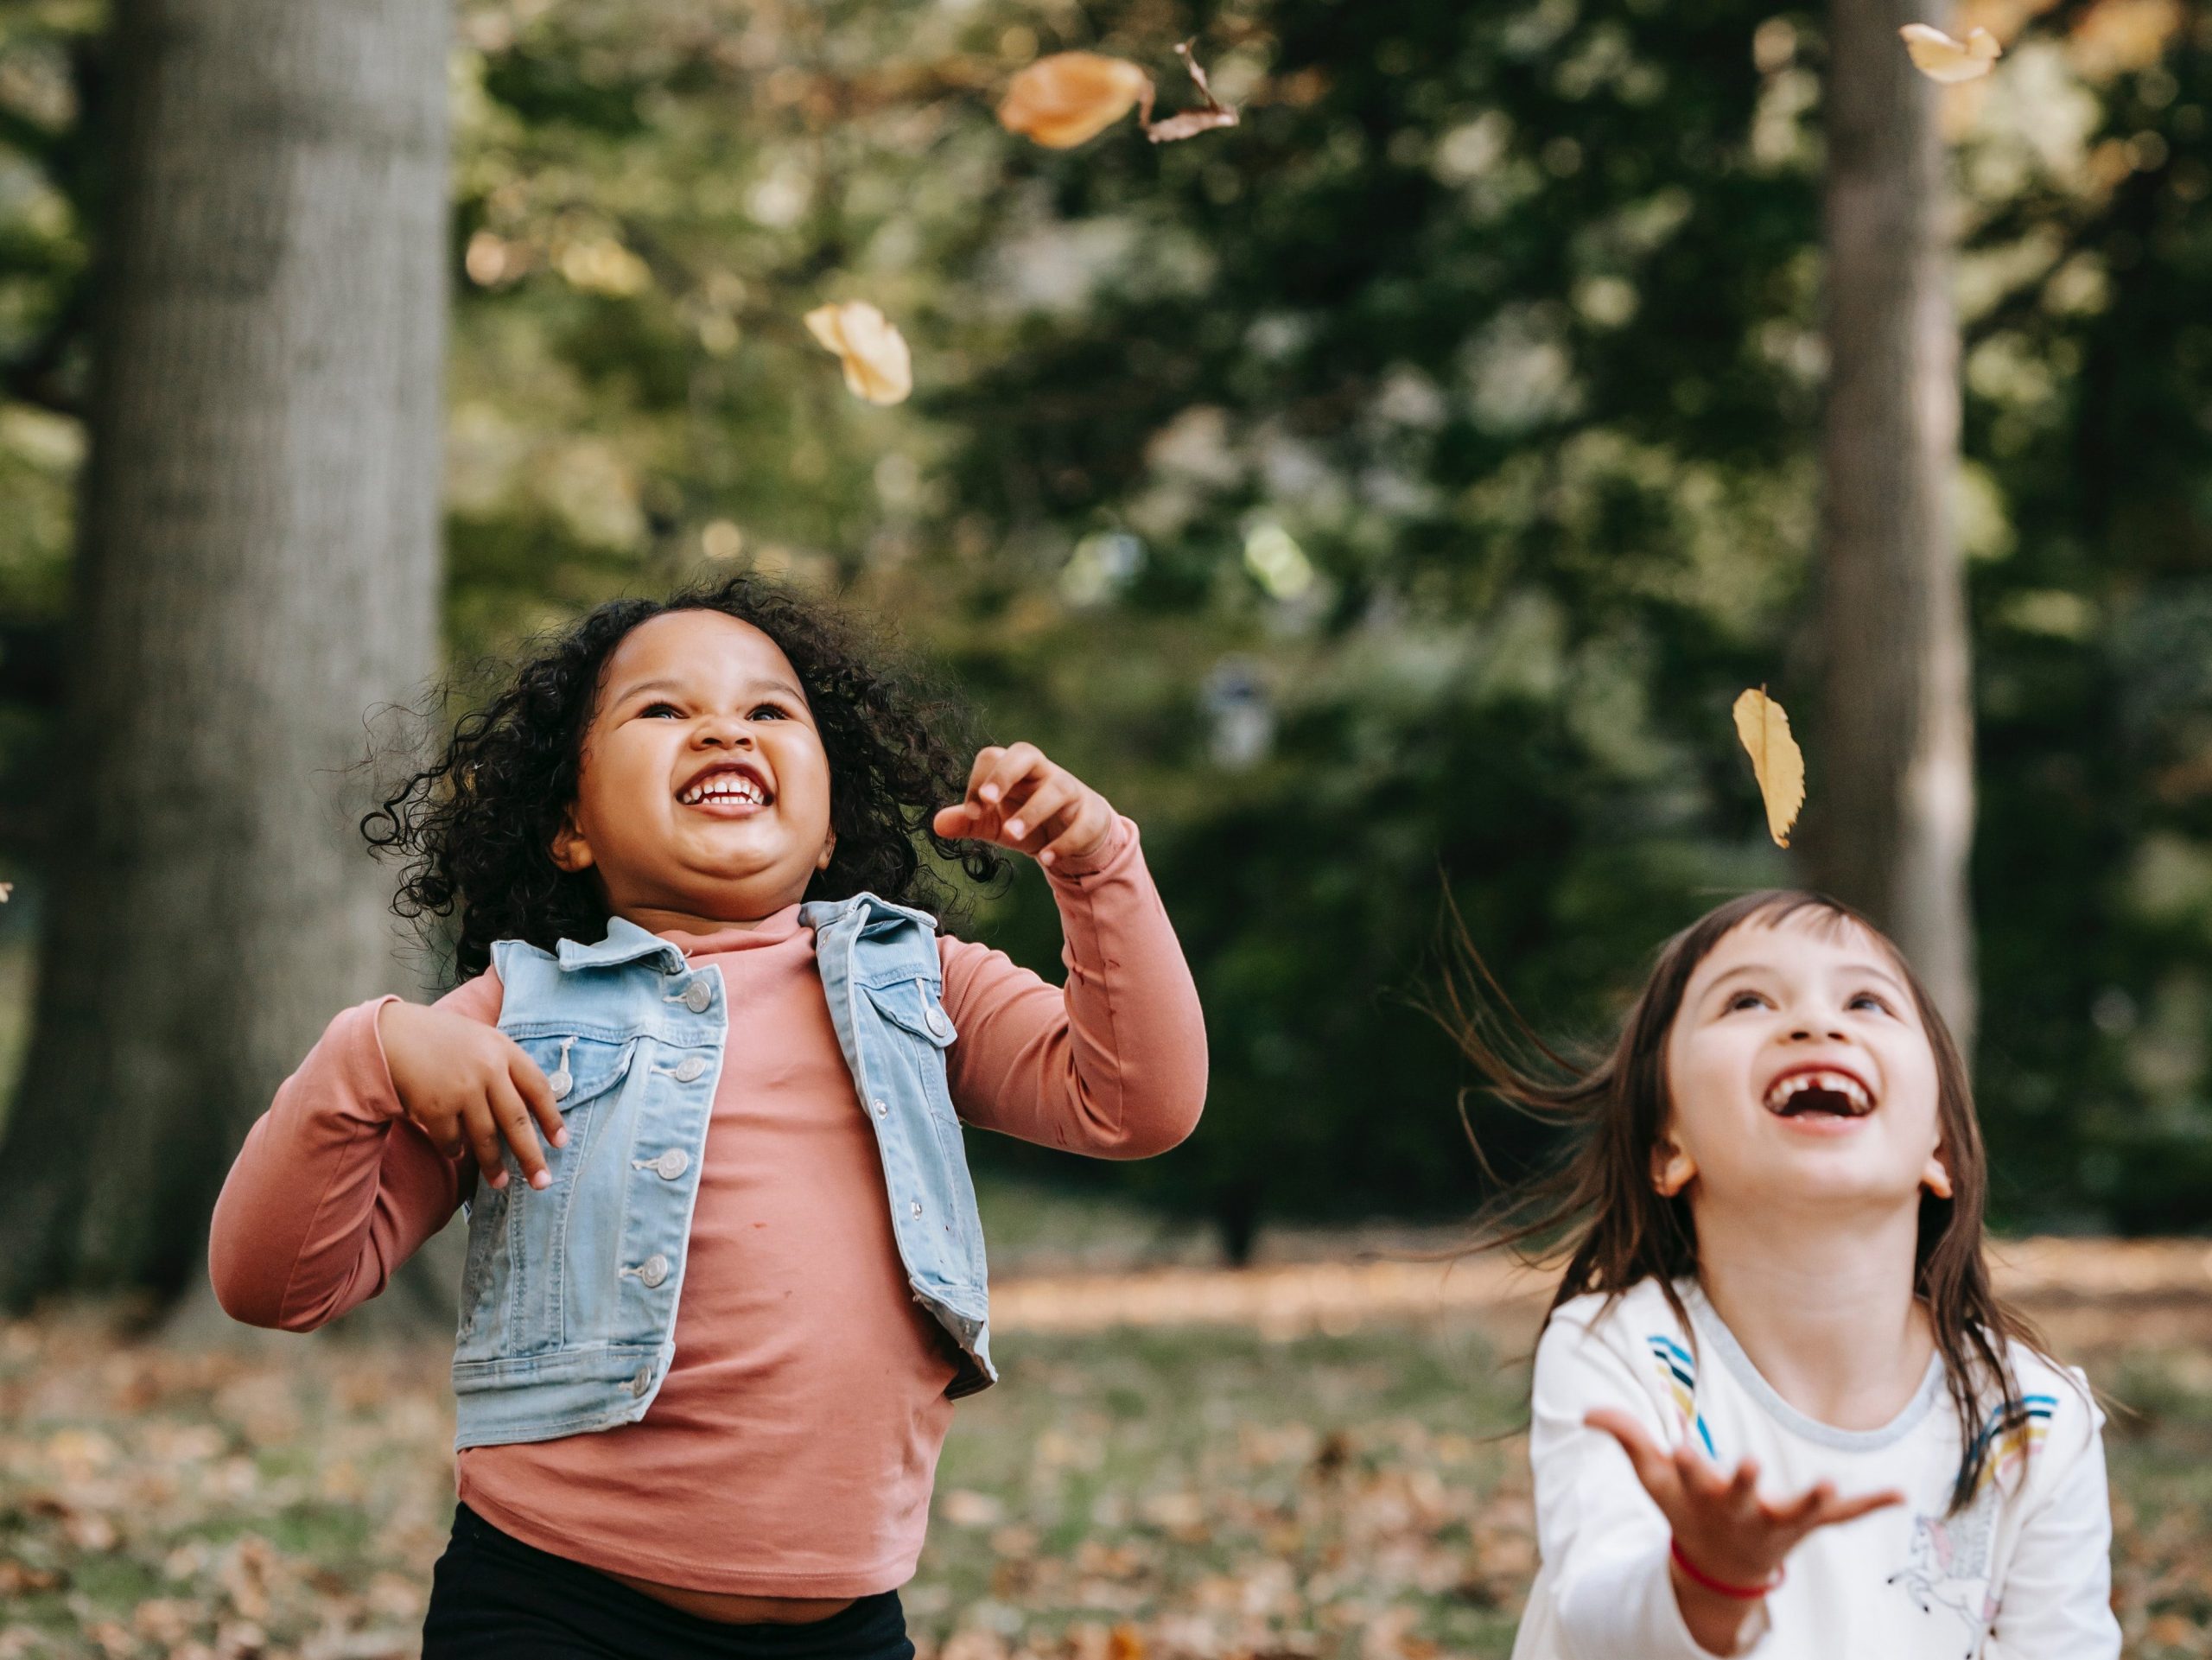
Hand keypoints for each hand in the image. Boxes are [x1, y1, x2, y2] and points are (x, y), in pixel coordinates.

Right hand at [376, 1000, 566, 1193]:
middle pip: (517, 1121)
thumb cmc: (441, 1038)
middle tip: (542, 1182)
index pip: (539, 1089)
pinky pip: (452, 1140)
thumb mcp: (481, 1039)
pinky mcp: (435, 1107)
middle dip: (531, 1156)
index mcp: (504, 1049)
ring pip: (486, 1138)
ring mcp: (462, 1089)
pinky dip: (456, 1150)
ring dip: (494, 1165)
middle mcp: (488, 1069)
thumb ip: (505, 1065)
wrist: (392, 1034)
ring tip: (502, 1182)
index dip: (552, 1118)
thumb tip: (531, 1104)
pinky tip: (458, 1154)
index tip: (560, 1143)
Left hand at [930, 743, 1115, 869]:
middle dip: (1005, 775)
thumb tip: (936, 825)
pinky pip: (1082, 823)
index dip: (979, 781)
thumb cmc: (1027, 820)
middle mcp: (1043, 772)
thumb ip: (967, 823)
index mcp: (1015, 769)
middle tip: (988, 801)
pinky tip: (1047, 860)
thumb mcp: (994, 823)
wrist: (1074, 836)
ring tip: (1011, 837)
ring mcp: (1071, 791)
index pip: (993, 757)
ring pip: (1056, 789)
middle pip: (1026, 753)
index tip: (971, 813)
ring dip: (1032, 813)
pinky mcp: (1092, 815)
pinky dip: (1064, 842)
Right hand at [1584, 1408, 1901, 1653]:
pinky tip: (1899, 1494)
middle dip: (1745, 1482)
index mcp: (1702, 1496)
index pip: (1691, 1476)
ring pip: (1797, 1513)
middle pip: (1742, 1497)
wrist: (1723, 1568)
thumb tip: (1586, 1411)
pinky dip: (1869, 1506)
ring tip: (1826, 1485)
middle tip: (1749, 1464)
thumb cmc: (1687, 1510)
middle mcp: (1740, 1511)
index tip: (1681, 1447)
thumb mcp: (1655, 1479)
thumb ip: (1626, 1439)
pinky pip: (1843, 1518)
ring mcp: (1777, 1521)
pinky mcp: (1807, 1524)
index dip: (1687, 1463)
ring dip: (1813, 1501)